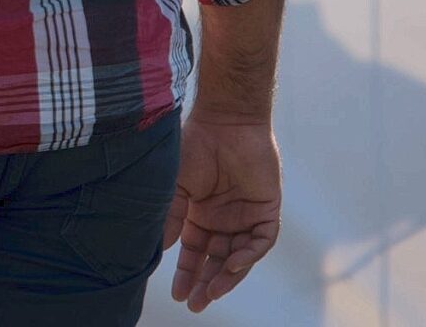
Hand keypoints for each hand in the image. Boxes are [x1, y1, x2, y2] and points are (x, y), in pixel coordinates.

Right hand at [166, 112, 281, 311]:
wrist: (225, 122)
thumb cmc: (194, 147)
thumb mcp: (175, 186)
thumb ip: (170, 216)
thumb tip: (159, 249)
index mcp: (199, 213)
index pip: (193, 251)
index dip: (186, 273)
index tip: (177, 295)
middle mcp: (223, 219)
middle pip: (215, 259)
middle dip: (206, 282)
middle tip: (196, 305)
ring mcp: (245, 216)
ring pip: (239, 256)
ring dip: (227, 275)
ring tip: (213, 292)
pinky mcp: (266, 210)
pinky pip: (260, 241)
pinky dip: (249, 255)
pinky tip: (233, 263)